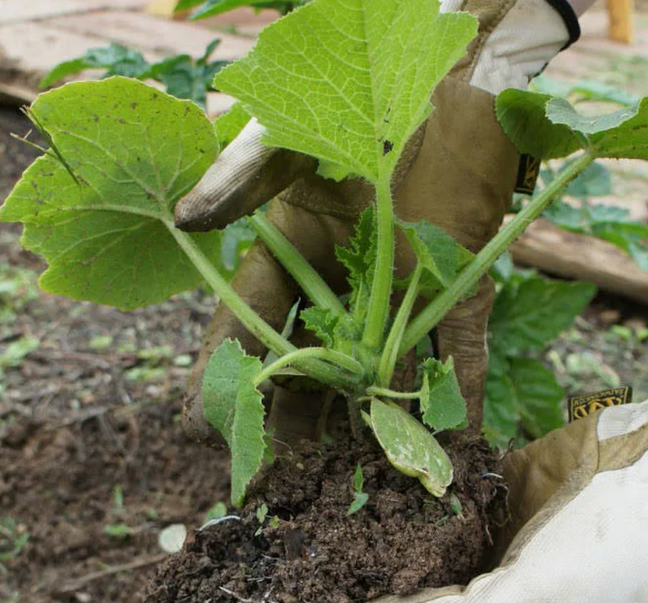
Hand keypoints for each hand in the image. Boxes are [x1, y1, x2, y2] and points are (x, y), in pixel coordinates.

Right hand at [179, 0, 578, 444]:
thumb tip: (184, 221)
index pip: (246, 326)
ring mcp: (403, 293)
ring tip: (369, 479)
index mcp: (287, 253)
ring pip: (384, 373)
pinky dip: (464, 392)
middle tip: (292, 479)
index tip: (210, 428)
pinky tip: (458, 438)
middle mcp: (341, 286)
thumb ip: (240, 178)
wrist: (459, 78)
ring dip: (378, 424)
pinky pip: (463, 350)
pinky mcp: (462, 287)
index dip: (226, 377)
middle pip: (314, 368)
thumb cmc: (361, 98)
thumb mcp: (287, 136)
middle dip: (301, 424)